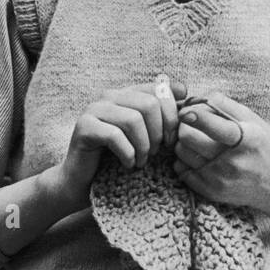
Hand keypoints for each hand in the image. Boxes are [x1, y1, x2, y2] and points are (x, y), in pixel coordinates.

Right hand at [51, 75, 187, 208]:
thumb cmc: (121, 157)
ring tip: (141, 160)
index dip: (172, 115)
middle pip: (149, 104)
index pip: (160, 89)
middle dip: (159, 133)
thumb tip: (185, 91)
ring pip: (133, 120)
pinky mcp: (84, 127)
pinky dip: (128, 154)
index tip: (172, 138)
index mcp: (128, 94)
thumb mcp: (147, 134)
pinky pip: (115, 136)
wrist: (84, 180)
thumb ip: (163, 114)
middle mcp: (110, 96)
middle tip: (156, 152)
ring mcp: (94, 109)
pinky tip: (128, 164)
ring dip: (143, 146)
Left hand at [172, 90, 269, 211]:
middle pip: (188, 137)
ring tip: (198, 141)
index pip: (216, 127)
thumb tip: (193, 99)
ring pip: (181, 153)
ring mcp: (220, 179)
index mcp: (247, 139)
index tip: (186, 111)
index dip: (196, 116)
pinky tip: (200, 158)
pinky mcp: (210, 191)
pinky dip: (185, 161)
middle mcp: (233, 161)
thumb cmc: (265, 146)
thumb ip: (224, 104)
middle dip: (184, 126)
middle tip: (190, 124)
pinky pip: (181, 170)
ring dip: (184, 143)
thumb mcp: (253, 120)